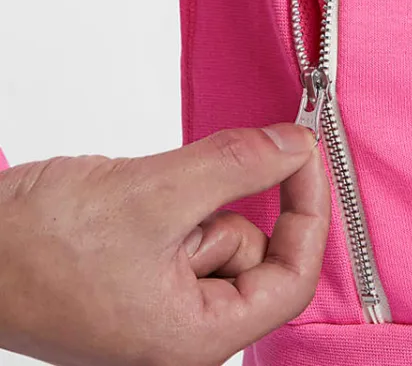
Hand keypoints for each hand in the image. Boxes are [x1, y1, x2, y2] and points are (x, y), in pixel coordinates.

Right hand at [0, 124, 330, 365]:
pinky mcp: (148, 269)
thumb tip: (297, 145)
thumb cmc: (31, 250)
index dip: (309, 212)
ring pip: (224, 228)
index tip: (306, 155)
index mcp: (194, 337)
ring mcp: (164, 299)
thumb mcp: (154, 195)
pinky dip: (179, 196)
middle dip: (229, 203)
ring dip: (195, 196)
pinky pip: (193, 222)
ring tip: (140, 199)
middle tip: (194, 178)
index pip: (292, 278)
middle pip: (258, 250)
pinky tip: (134, 200)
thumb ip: (236, 166)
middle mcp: (184, 328)